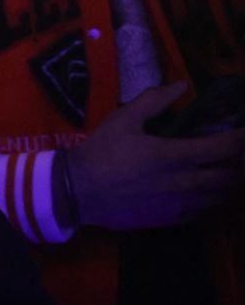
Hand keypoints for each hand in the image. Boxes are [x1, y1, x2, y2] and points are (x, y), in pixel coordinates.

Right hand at [64, 83, 244, 230]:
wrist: (77, 192)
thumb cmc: (100, 153)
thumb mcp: (122, 120)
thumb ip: (154, 101)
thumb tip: (181, 85)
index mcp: (174, 155)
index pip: (225, 148)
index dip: (241, 138)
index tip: (243, 131)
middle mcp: (184, 182)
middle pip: (229, 176)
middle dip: (238, 163)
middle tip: (233, 153)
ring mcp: (178, 205)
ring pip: (219, 196)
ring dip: (225, 183)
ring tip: (221, 172)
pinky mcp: (169, 220)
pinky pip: (202, 212)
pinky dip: (208, 200)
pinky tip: (200, 192)